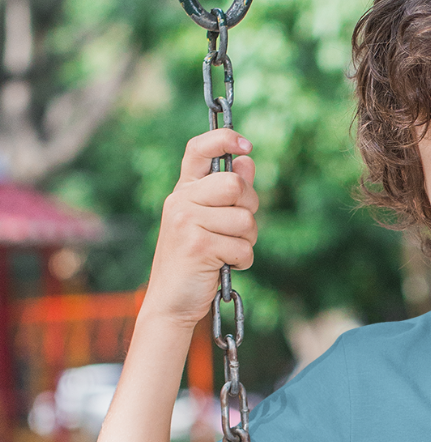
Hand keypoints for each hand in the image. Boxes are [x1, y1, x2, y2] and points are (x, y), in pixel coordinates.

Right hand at [144, 128, 258, 328]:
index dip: (223, 139)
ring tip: (226, 253)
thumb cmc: (194, 263)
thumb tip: (247, 160)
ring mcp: (187, 221)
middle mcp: (180, 200)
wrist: (171, 302)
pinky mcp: (198, 245)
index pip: (198, 149)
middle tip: (237, 230)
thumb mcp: (208, 223)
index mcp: (183, 191)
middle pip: (236, 184)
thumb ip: (227, 194)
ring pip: (245, 219)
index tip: (246, 146)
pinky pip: (243, 247)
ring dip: (247, 241)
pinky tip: (225, 267)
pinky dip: (243, 261)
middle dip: (249, 208)